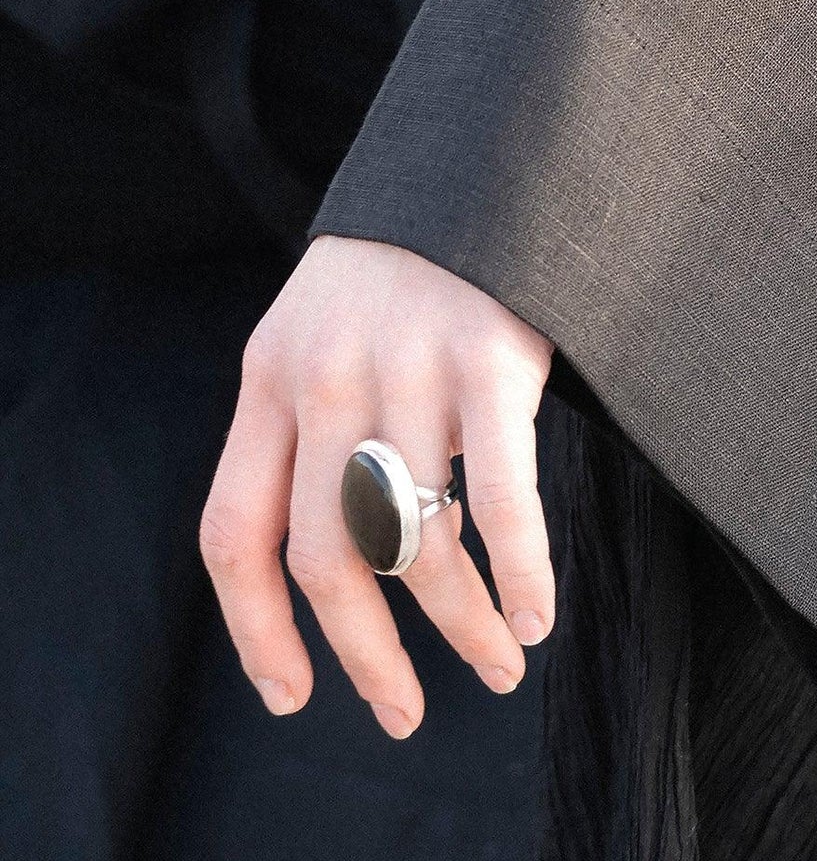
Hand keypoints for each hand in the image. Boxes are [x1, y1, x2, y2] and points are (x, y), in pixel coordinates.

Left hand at [199, 235, 555, 737]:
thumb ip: (318, 426)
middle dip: (365, 658)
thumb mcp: (324, 329)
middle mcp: (323, 378)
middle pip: (325, 558)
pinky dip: (518, 570)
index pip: (233, 534)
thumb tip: (358, 561)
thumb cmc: (411, 262)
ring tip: (500, 665)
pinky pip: (501, 493)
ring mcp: (407, 365)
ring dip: (459, 627)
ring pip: (415, 541)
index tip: (294, 696)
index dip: (256, 631)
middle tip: (406, 715)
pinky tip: (538, 615)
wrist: (479, 145)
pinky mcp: (492, 353)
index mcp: (269, 379)